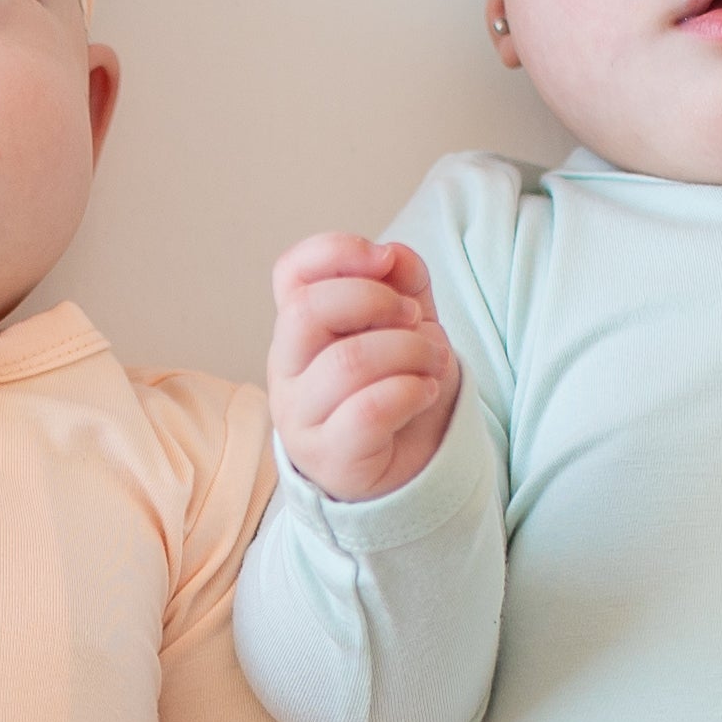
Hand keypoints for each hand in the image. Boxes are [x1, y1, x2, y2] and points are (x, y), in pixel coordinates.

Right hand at [266, 235, 462, 502]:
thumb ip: (404, 285)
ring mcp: (300, 417)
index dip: (336, 252)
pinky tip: (426, 393)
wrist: (410, 469)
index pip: (292, 273)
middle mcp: (286, 370)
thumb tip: (394, 255)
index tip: (384, 259)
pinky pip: (369, 411)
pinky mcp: (329, 458)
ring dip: (409, 350)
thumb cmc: (398, 390)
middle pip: (308, 311)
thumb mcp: (409, 326)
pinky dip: (411, 391)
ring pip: (347, 362)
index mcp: (299, 330)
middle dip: (376, 300)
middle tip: (413, 317)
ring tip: (434, 361)